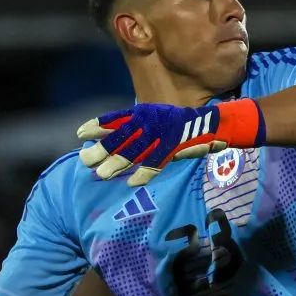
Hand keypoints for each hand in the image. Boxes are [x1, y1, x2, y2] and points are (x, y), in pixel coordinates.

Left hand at [77, 99, 263, 186]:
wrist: (215, 124)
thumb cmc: (186, 124)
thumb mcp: (161, 119)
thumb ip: (142, 126)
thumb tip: (120, 137)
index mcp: (147, 113)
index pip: (117, 118)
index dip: (98, 125)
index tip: (80, 133)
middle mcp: (151, 121)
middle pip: (121, 136)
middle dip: (102, 148)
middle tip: (84, 159)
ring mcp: (163, 134)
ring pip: (134, 150)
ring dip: (117, 163)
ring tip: (101, 174)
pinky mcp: (175, 147)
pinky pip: (156, 162)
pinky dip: (144, 173)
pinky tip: (132, 183)